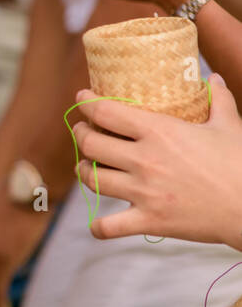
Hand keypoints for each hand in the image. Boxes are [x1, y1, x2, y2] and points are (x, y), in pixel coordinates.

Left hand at [73, 76, 241, 250]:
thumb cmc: (240, 164)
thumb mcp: (229, 126)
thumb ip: (218, 100)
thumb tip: (214, 78)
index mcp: (160, 131)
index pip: (106, 111)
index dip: (87, 103)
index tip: (82, 97)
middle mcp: (144, 159)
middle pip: (91, 143)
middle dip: (81, 134)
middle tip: (82, 131)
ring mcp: (143, 191)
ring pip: (92, 178)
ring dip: (83, 170)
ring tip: (85, 166)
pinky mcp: (148, 219)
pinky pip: (108, 226)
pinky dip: (99, 227)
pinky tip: (98, 224)